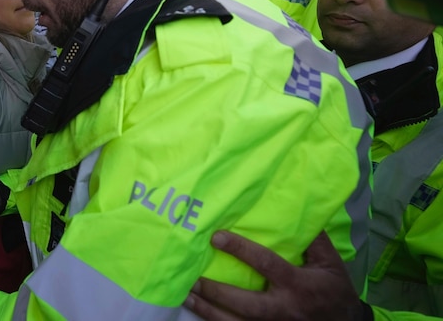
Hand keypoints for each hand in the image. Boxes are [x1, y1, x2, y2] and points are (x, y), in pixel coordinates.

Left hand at [185, 230, 366, 320]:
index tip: (216, 237)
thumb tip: (300, 210)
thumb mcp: (331, 265)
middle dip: (216, 292)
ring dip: (209, 311)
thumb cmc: (335, 292)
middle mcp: (283, 309)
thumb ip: (315, 240)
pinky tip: (200, 313)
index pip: (266, 265)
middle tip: (192, 278)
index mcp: (298, 285)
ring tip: (186, 296)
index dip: (241, 250)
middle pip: (244, 303)